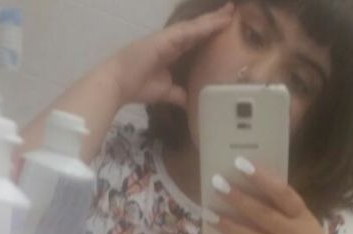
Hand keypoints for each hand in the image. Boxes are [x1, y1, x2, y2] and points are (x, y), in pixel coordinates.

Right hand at [113, 3, 233, 107]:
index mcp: (173, 52)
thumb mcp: (166, 92)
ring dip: (214, 19)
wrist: (119, 84)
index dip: (210, 34)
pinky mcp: (166, 38)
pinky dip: (205, 26)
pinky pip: (189, 30)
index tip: (227, 29)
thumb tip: (191, 103)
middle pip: (199, 30)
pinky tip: (218, 20)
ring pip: (197, 26)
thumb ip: (179, 94)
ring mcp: (170, 38)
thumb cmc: (138, 86)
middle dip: (215, 21)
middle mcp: (173, 41)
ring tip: (230, 11)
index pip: (196, 41)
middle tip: (233, 12)